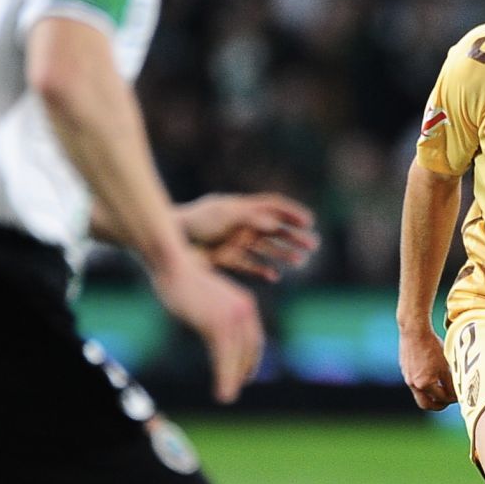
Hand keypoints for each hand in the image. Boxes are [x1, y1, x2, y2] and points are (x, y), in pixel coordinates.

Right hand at [152, 254, 263, 404]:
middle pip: (248, 349)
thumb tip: (211, 329)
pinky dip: (225, 379)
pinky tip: (222, 392)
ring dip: (233, 381)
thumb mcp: (205, 297)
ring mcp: (232, 317)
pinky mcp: (218, 325)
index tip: (245, 374)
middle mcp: (244, 310)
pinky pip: (225, 359)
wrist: (172, 265)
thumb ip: (213, 313)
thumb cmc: (181, 279)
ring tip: (227, 397)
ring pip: (237, 358)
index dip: (250, 359)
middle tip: (235, 389)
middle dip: (243, 372)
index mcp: (244, 302)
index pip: (253, 338)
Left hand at [178, 193, 318, 281]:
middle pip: (275, 229)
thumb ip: (250, 218)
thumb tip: (275, 223)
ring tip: (300, 262)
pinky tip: (274, 277)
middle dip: (294, 236)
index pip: (274, 206)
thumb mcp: (224, 215)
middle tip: (313, 246)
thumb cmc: (196, 221)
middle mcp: (242, 224)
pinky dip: (262, 270)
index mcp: (243, 208)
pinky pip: (250, 265)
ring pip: (266, 249)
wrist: (171, 239)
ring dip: (284, 254)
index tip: (310, 222)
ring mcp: (236, 242)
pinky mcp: (227, 258)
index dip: (293, 213)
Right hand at [400, 324, 455, 410]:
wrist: (414, 331)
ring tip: (440, 389)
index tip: (459, 396)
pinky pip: (414, 383)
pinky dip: (423, 384)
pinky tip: (430, 375)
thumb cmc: (432, 345)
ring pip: (420, 394)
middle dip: (438, 405)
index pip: (442, 398)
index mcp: (425, 383)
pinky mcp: (404, 370)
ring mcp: (408, 378)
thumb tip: (456, 393)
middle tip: (448, 401)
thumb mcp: (445, 364)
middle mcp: (414, 384)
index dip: (453, 398)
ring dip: (430, 395)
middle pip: (426, 405)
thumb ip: (450, 381)